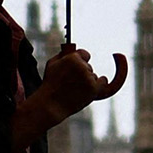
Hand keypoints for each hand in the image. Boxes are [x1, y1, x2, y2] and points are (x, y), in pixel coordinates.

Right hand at [16, 43, 130, 147]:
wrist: (51, 104)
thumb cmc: (50, 85)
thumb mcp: (52, 64)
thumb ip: (63, 55)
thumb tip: (71, 49)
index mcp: (72, 58)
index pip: (85, 54)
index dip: (81, 60)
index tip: (80, 64)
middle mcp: (82, 67)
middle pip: (88, 66)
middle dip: (82, 72)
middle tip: (72, 81)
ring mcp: (89, 78)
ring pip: (93, 75)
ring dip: (87, 81)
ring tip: (75, 89)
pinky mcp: (94, 88)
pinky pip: (103, 82)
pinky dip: (100, 84)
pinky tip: (92, 87)